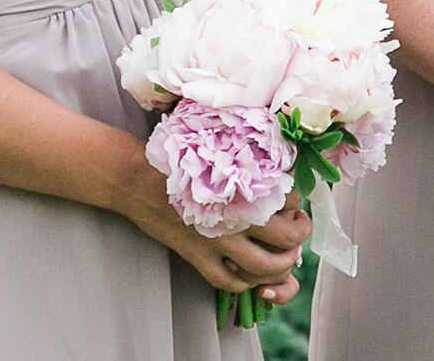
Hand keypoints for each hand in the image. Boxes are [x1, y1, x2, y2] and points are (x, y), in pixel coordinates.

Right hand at [125, 171, 311, 307]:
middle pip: (287, 240)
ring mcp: (216, 241)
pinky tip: (245, 272)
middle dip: (299, 237)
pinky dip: (245, 282)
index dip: (297, 202)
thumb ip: (243, 165)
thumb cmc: (172, 157)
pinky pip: (231, 282)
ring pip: (265, 269)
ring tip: (279, 257)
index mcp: (239, 186)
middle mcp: (234, 216)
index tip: (293, 200)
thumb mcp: (213, 150)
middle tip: (296, 228)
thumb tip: (271, 174)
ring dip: (280, 267)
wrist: (134, 177)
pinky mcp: (197, 257)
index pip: (289, 200)